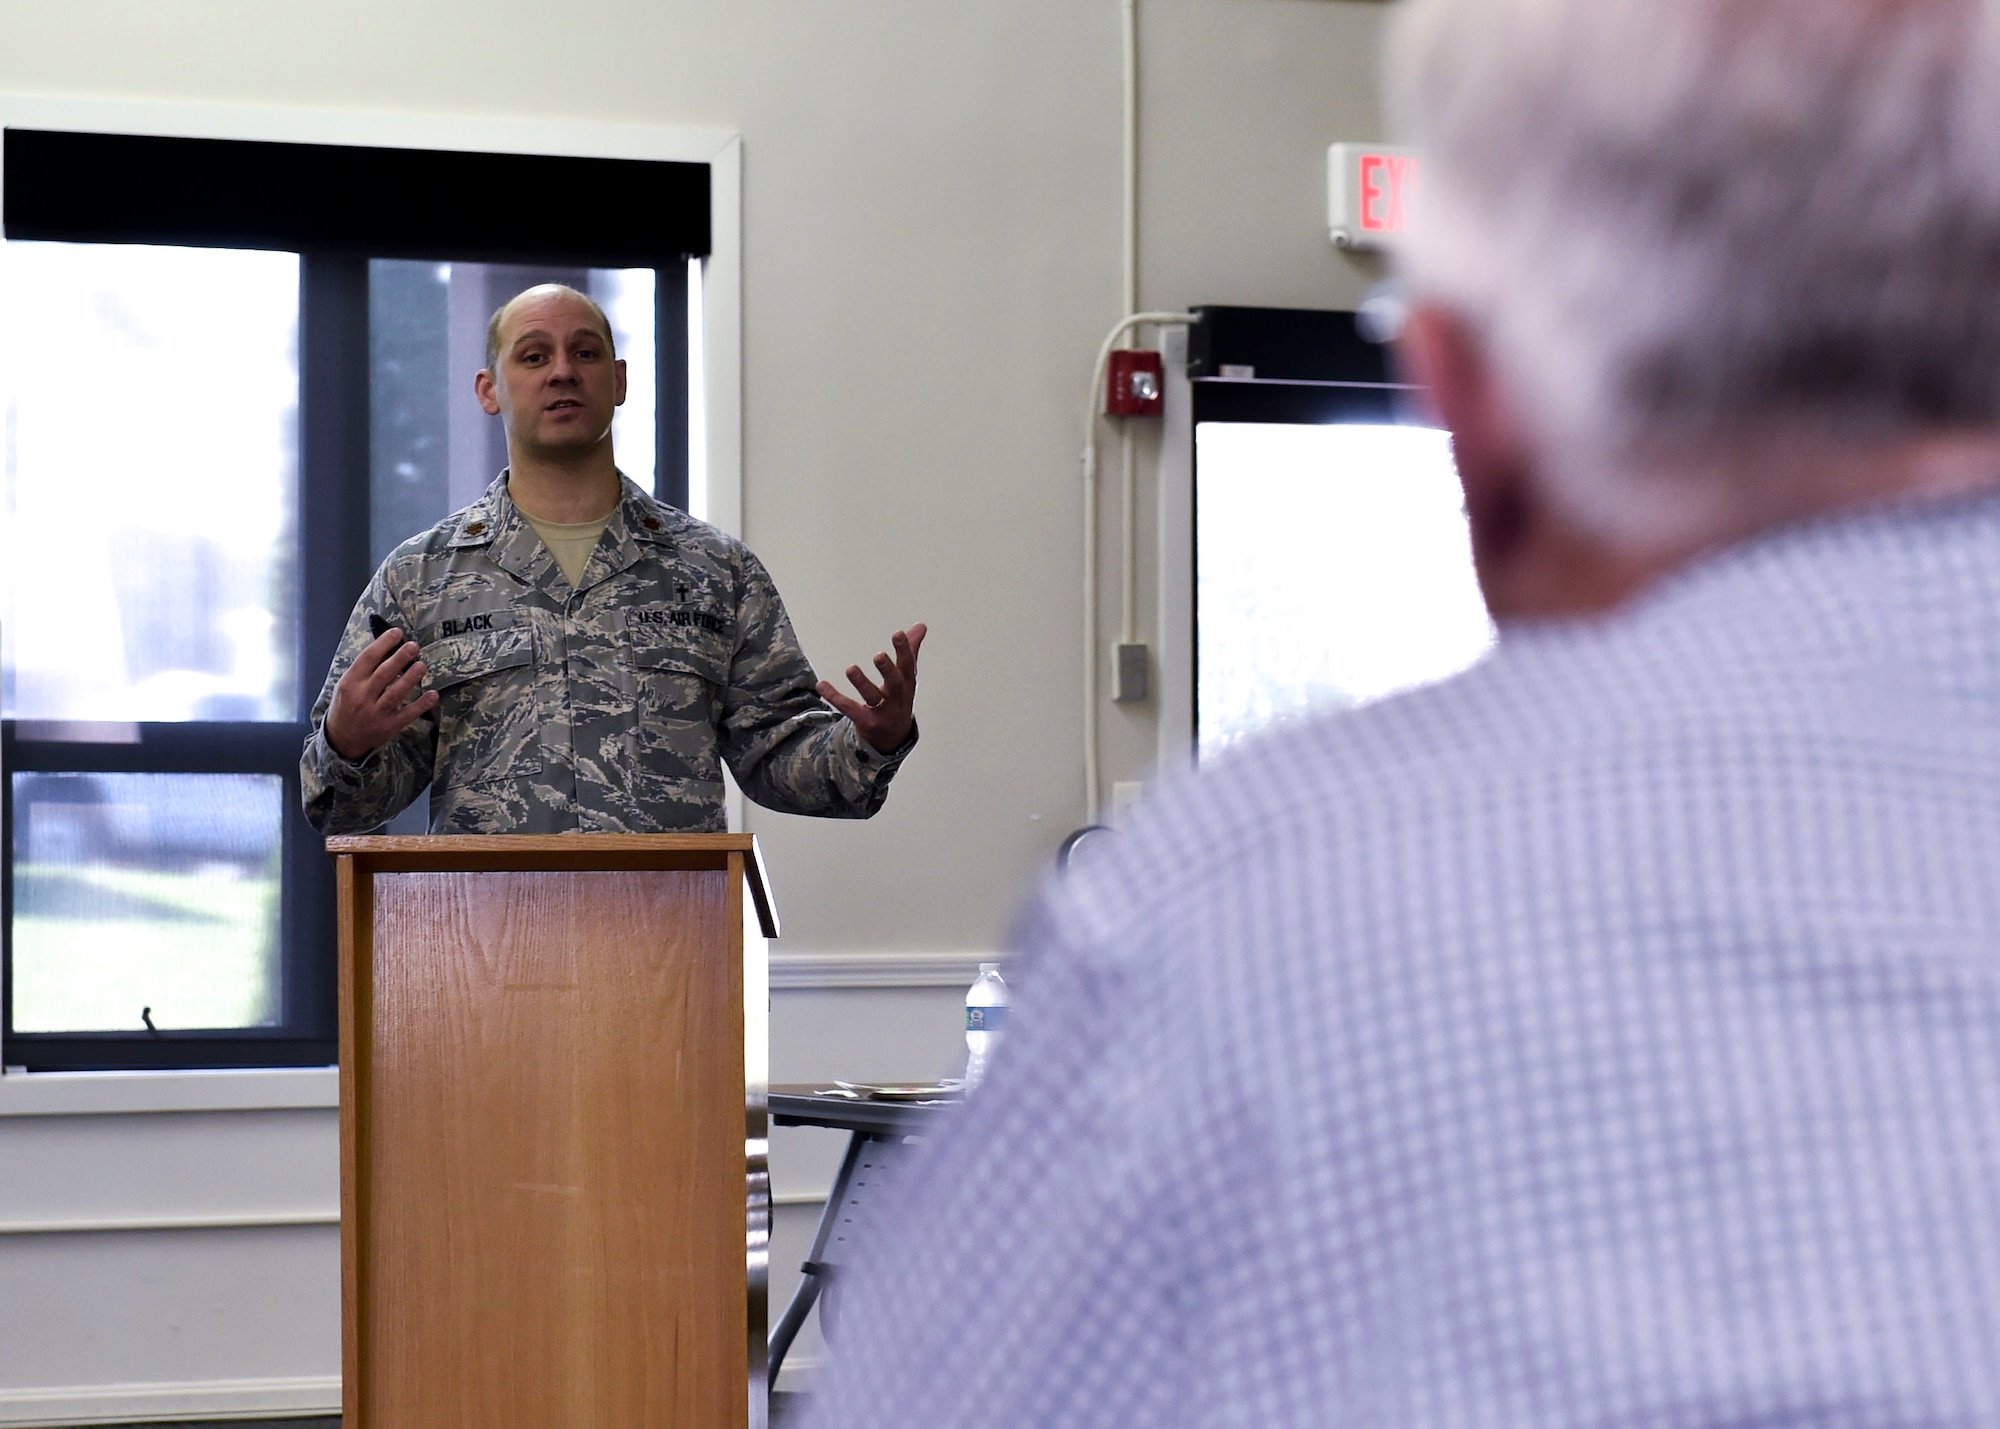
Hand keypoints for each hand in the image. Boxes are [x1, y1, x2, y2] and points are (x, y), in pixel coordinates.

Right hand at [324, 627, 439, 760]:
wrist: (342, 738)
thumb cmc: (347, 705)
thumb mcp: (347, 685)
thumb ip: (364, 669)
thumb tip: (388, 647)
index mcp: (351, 682)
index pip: (368, 659)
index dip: (383, 644)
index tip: (397, 633)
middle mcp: (363, 696)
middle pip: (383, 674)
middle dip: (399, 658)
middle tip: (414, 646)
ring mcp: (377, 712)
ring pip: (395, 693)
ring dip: (410, 679)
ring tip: (422, 665)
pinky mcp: (390, 726)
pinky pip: (408, 714)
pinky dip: (421, 705)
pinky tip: (433, 695)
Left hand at [818, 623, 926, 754]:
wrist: (892, 738)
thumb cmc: (898, 700)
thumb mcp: (907, 678)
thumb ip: (911, 651)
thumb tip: (920, 625)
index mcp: (908, 685)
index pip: (908, 667)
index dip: (905, 651)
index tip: (898, 634)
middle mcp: (896, 699)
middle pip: (894, 685)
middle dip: (888, 670)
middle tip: (879, 656)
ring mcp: (881, 712)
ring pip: (872, 698)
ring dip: (862, 683)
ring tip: (851, 669)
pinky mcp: (865, 722)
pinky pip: (849, 709)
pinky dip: (835, 697)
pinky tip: (822, 685)